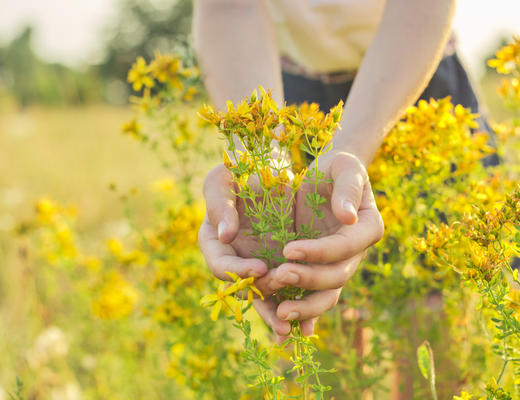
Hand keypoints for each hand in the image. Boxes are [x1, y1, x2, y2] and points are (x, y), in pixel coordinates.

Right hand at [198, 164, 295, 335]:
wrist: (270, 170)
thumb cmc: (239, 170)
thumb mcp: (223, 178)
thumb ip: (219, 204)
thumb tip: (225, 235)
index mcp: (213, 242)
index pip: (220, 264)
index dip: (237, 271)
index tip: (260, 268)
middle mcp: (234, 259)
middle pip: (241, 288)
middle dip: (259, 298)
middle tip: (279, 304)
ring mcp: (256, 265)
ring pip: (263, 297)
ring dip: (274, 313)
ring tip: (288, 328)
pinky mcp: (279, 267)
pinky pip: (285, 291)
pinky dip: (293, 306)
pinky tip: (306, 324)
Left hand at [255, 152, 383, 341]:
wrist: (325, 177)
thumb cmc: (337, 168)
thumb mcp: (344, 168)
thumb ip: (348, 190)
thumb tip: (348, 217)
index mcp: (367, 228)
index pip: (345, 247)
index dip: (319, 252)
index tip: (288, 249)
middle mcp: (356, 253)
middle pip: (337, 276)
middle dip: (309, 280)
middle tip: (279, 277)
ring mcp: (338, 265)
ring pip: (327, 295)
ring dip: (306, 306)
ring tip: (281, 313)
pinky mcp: (318, 270)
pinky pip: (311, 295)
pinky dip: (300, 310)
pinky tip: (281, 322)